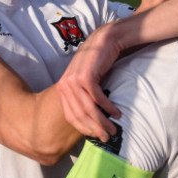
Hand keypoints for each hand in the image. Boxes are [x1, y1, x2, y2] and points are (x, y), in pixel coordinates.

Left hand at [55, 23, 122, 141]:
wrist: (104, 41)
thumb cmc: (96, 62)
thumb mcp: (83, 80)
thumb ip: (81, 96)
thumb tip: (89, 119)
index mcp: (61, 88)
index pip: (70, 115)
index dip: (83, 128)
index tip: (95, 136)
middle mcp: (64, 85)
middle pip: (79, 114)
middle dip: (94, 128)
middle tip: (106, 137)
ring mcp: (74, 80)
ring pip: (88, 109)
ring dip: (102, 121)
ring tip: (113, 129)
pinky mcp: (86, 77)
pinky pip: (97, 98)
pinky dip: (108, 108)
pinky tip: (117, 113)